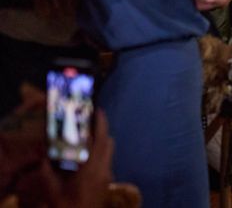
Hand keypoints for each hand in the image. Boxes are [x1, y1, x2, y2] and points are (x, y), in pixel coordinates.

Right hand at [2, 88, 114, 207]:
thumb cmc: (65, 205)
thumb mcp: (51, 188)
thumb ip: (47, 170)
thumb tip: (45, 155)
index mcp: (92, 168)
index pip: (100, 141)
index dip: (100, 124)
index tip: (98, 111)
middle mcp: (104, 169)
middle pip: (108, 143)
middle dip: (102, 129)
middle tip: (93, 118)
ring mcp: (108, 175)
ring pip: (109, 151)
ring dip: (102, 140)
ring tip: (90, 134)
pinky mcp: (107, 181)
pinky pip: (107, 160)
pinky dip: (101, 151)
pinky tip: (88, 154)